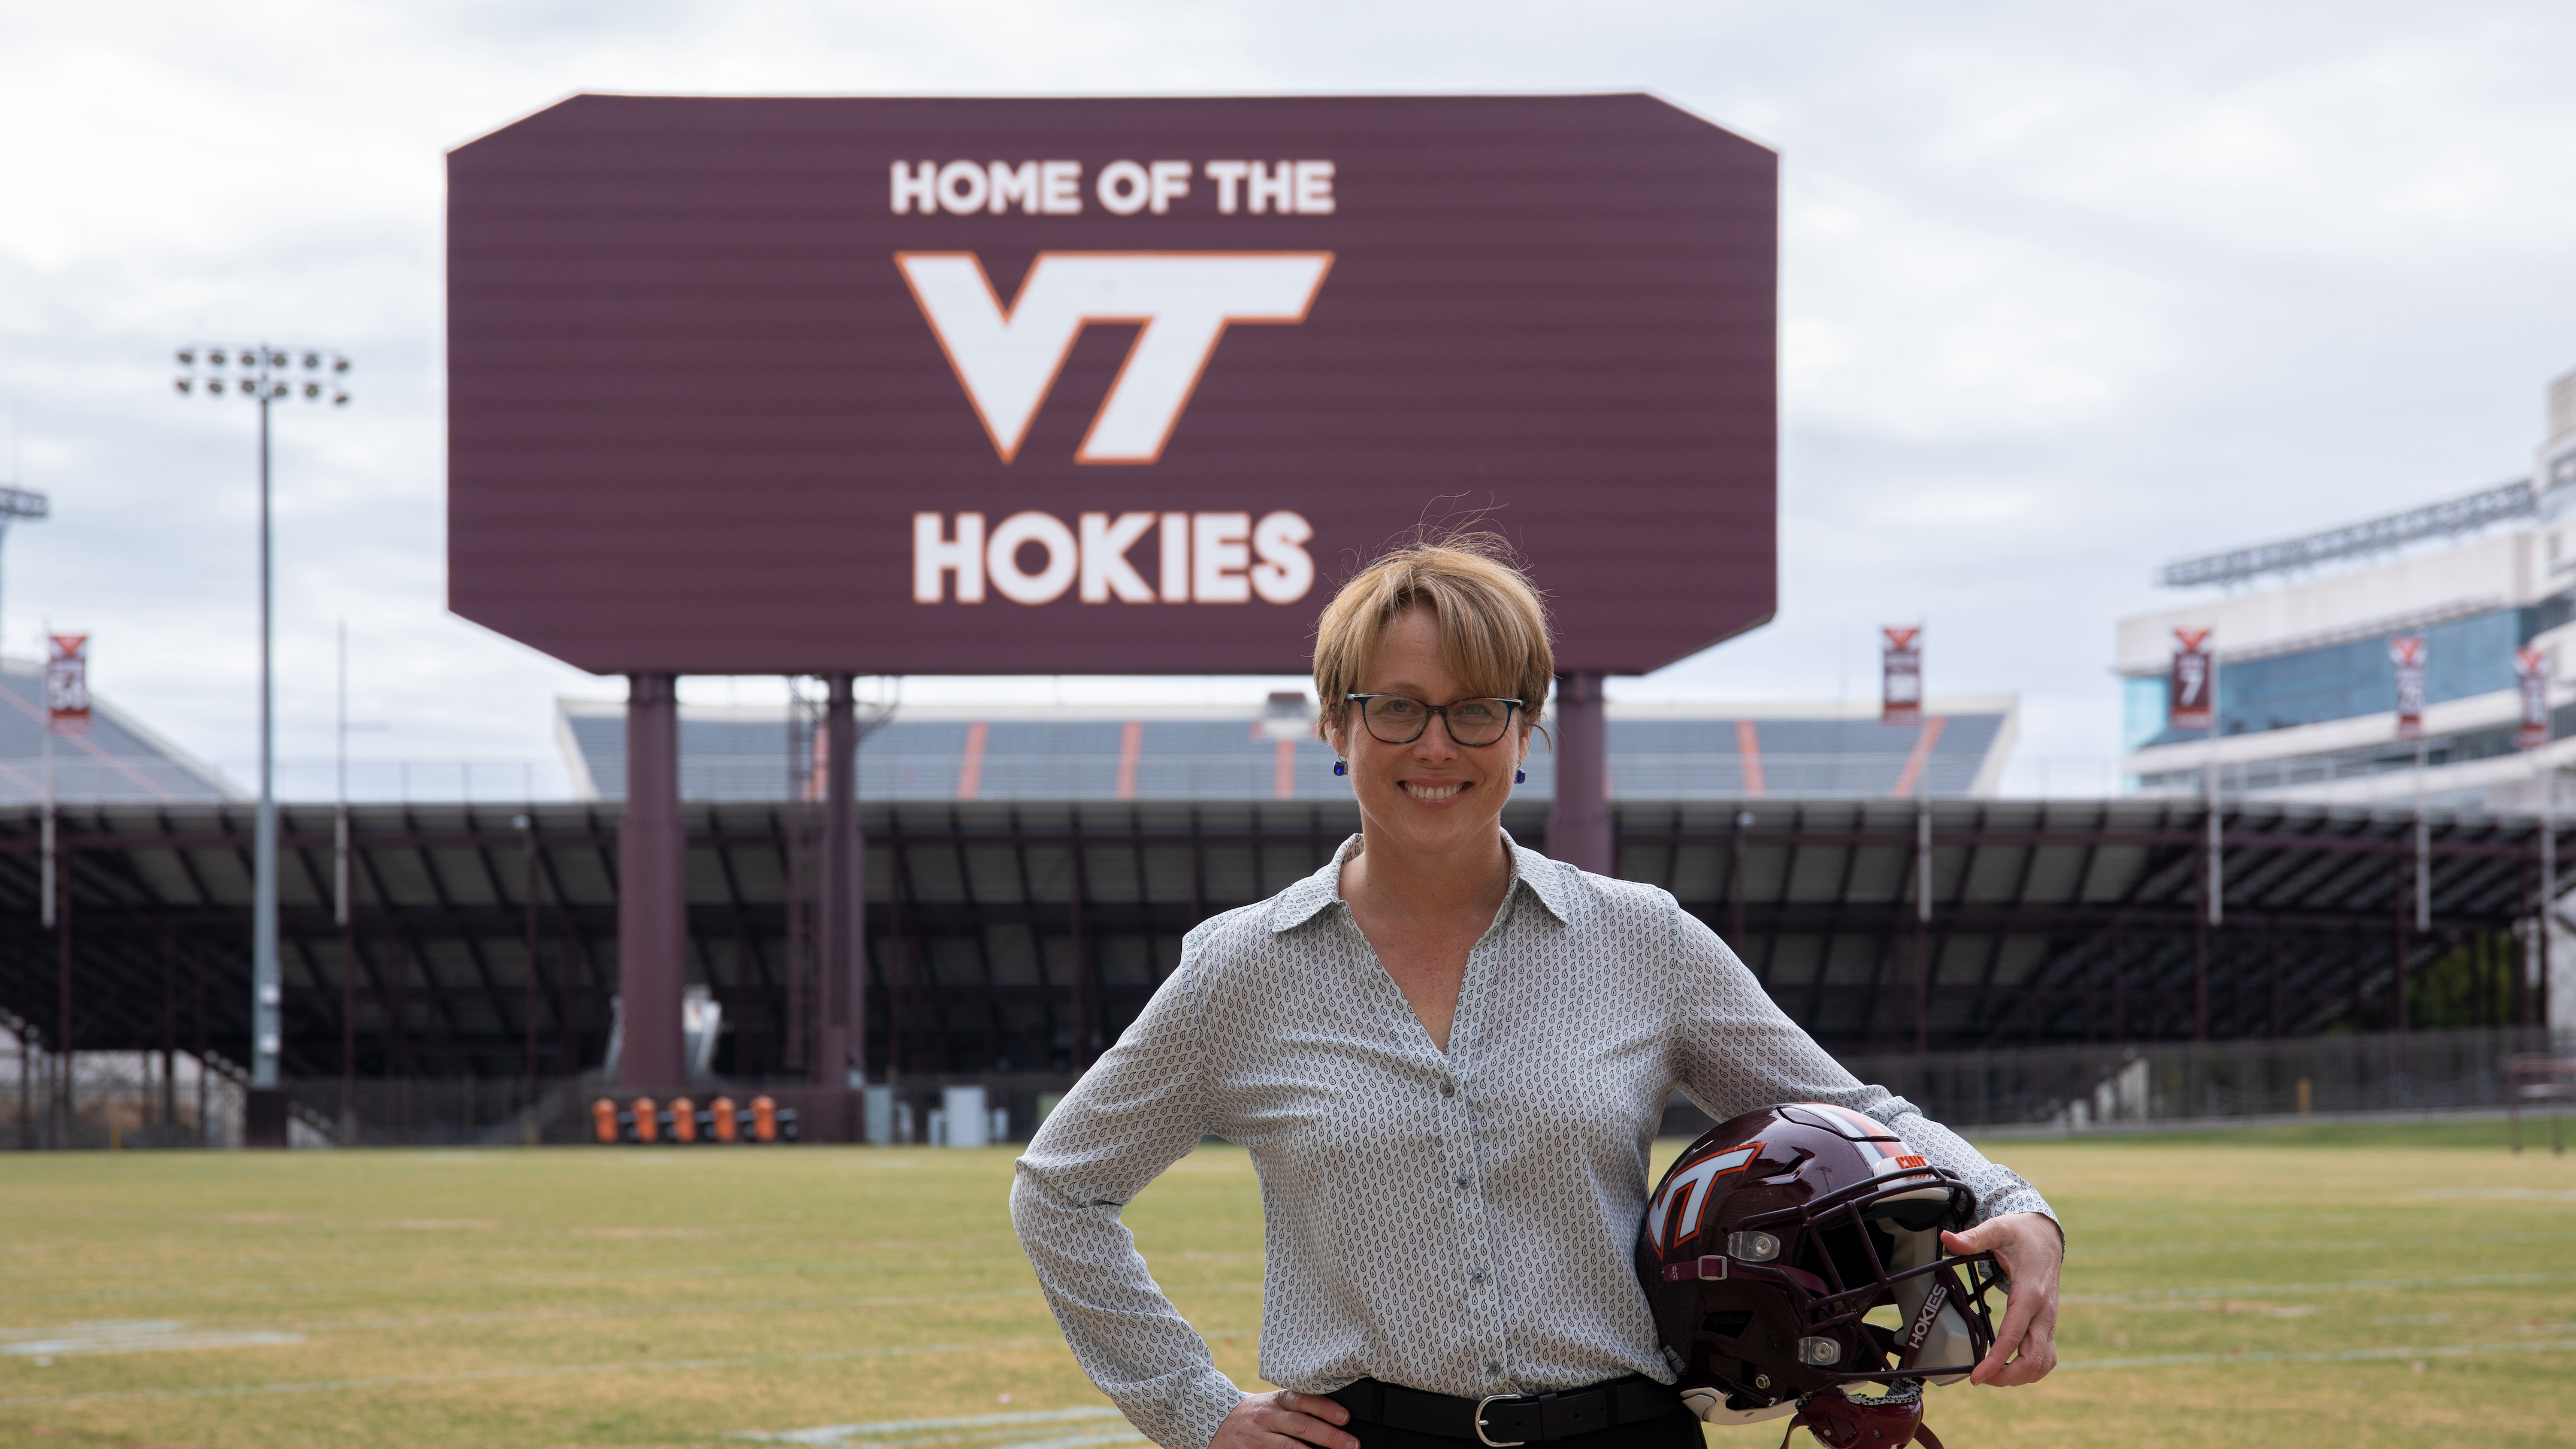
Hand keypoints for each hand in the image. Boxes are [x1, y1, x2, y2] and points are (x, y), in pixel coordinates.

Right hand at [1212, 1390, 1358, 1448]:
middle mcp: (1267, 1417)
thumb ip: (1297, 1410)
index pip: (1303, 1400)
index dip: (1325, 1408)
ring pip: (1288, 1448)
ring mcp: (1257, 1438)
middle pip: (1301, 1425)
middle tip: (1352, 1445)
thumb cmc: (1256, 1416)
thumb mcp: (1272, 1405)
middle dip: (1329, 1436)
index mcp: (1276, 1400)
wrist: (1216, 1426)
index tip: (1345, 1417)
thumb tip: (1338, 1420)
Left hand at [1940, 1211, 2061, 1386]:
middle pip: (2033, 1359)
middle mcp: (2044, 1312)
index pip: (2015, 1335)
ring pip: (2044, 1362)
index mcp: (2030, 1293)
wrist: (2047, 1236)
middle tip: (1979, 1379)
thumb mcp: (1997, 1229)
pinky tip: (2009, 1370)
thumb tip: (1947, 1238)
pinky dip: (2031, 1370)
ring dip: (2020, 1376)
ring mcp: (2049, 1321)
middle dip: (2007, 1376)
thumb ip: (1973, 1237)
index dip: (1997, 1360)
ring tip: (1991, 1377)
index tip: (1977, 1376)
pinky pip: (2047, 1356)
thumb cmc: (2021, 1234)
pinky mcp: (2048, 1324)